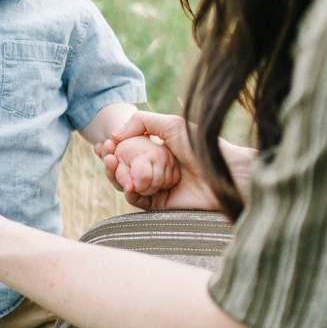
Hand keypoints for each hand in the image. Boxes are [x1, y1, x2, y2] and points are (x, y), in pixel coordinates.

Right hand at [101, 112, 222, 210]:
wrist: (224, 171)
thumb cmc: (201, 145)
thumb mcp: (171, 125)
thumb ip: (142, 122)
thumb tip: (115, 134)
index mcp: (156, 152)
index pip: (126, 152)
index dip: (111, 148)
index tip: (102, 143)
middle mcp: (154, 170)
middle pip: (123, 169)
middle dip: (110, 162)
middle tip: (105, 154)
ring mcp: (157, 187)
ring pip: (127, 185)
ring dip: (115, 176)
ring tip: (111, 163)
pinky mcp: (161, 205)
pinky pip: (139, 201)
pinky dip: (130, 193)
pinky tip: (126, 184)